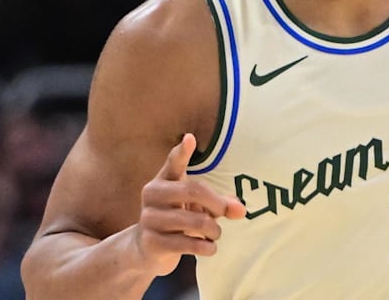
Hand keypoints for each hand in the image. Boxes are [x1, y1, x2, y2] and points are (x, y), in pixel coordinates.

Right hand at [136, 133, 245, 275]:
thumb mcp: (197, 207)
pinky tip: (210, 248)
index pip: (173, 162)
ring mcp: (150, 219)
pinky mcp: (152, 243)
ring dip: (214, 230)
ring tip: (215, 234)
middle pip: (194, 191)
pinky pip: (190, 244)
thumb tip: (241, 210)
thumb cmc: (177, 219)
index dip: (182, 152)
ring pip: (197, 221)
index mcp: (163, 180)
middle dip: (217, 204)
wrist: (146, 249)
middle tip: (224, 214)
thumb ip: (220, 204)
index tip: (190, 138)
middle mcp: (152, 195)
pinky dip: (208, 247)